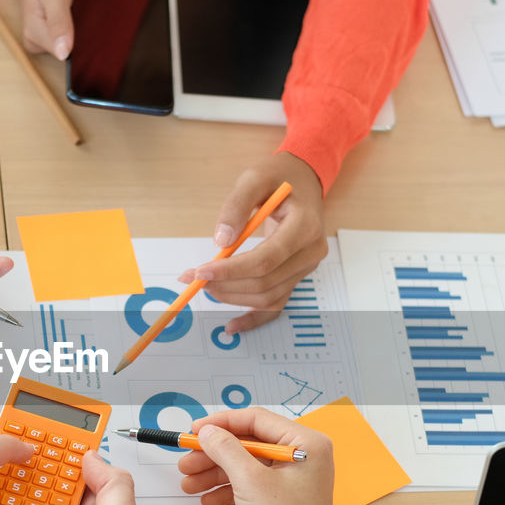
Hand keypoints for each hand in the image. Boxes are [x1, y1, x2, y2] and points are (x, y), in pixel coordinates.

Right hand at [11, 0, 75, 58]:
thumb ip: (58, 24)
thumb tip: (62, 55)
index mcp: (32, 33)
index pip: (62, 56)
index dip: (77, 45)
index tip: (83, 29)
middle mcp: (35, 35)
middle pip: (64, 52)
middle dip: (78, 38)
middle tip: (79, 14)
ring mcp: (43, 28)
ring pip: (66, 43)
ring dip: (78, 32)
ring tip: (78, 11)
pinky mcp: (50, 21)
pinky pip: (67, 32)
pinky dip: (75, 26)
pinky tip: (79, 15)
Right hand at [177, 408, 335, 504]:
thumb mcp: (250, 481)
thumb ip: (226, 449)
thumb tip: (209, 432)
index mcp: (305, 443)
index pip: (256, 419)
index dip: (222, 423)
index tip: (195, 430)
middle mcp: (302, 456)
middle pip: (248, 443)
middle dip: (214, 454)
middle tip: (187, 460)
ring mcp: (293, 478)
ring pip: (246, 465)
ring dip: (215, 473)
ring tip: (189, 484)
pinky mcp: (282, 498)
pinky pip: (251, 484)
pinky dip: (228, 490)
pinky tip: (208, 500)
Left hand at [181, 152, 327, 333]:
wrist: (301, 181)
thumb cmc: (277, 178)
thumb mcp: (253, 178)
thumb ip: (236, 206)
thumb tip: (220, 241)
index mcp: (305, 226)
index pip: (266, 259)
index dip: (231, 270)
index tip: (200, 271)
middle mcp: (310, 252)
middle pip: (265, 282)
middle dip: (225, 284)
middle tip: (194, 278)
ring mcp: (306, 268)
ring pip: (267, 297)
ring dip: (232, 297)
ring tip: (205, 287)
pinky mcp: (297, 276)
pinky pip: (276, 304)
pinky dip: (254, 318)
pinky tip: (232, 326)